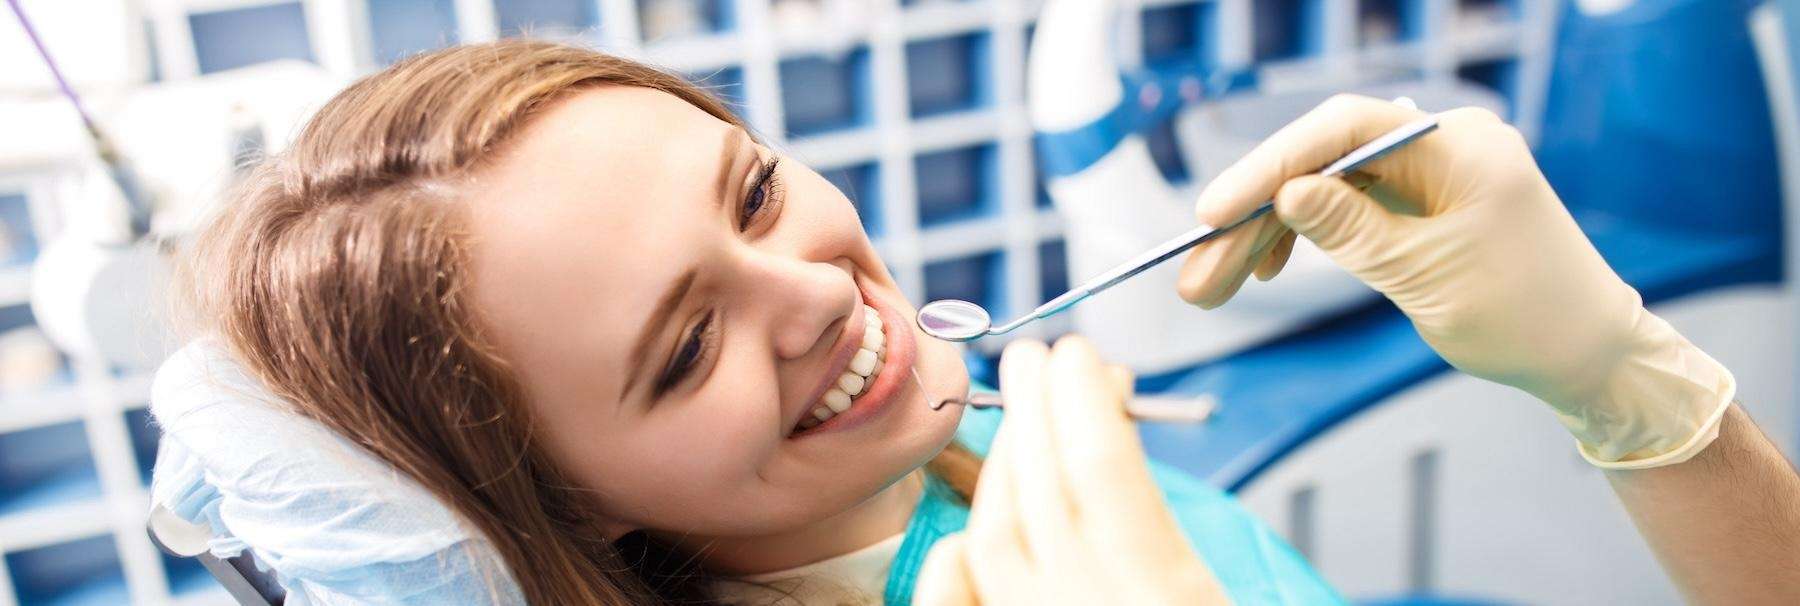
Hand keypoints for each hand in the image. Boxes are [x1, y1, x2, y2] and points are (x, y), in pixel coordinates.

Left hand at [914, 336, 1230, 604]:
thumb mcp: (1212, 586)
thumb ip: (1165, 519)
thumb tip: (1113, 416)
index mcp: (1160, 591)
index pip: (1102, 464)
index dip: (1081, 396)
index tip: (1075, 352)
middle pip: (1039, 486)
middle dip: (1034, 409)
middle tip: (1034, 358)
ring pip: (993, 535)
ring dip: (1005, 466)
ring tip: (1021, 427)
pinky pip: (951, 601)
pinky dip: (952, 559)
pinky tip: (965, 534)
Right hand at [1174, 94, 1734, 467]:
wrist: (1587, 355)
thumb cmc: (1526, 317)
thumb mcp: (1428, 277)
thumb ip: (1353, 231)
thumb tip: (1286, 193)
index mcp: (1459, 147)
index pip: (1343, 131)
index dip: (1269, 165)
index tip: (1213, 210)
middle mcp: (1442, 146)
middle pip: (1323, 165)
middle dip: (1254, 218)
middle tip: (1195, 271)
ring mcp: (1430, 174)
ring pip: (1324, 191)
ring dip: (1266, 236)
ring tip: (1210, 286)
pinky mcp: (1420, 204)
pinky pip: (1346, 209)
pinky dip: (1303, 239)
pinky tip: (1261, 269)